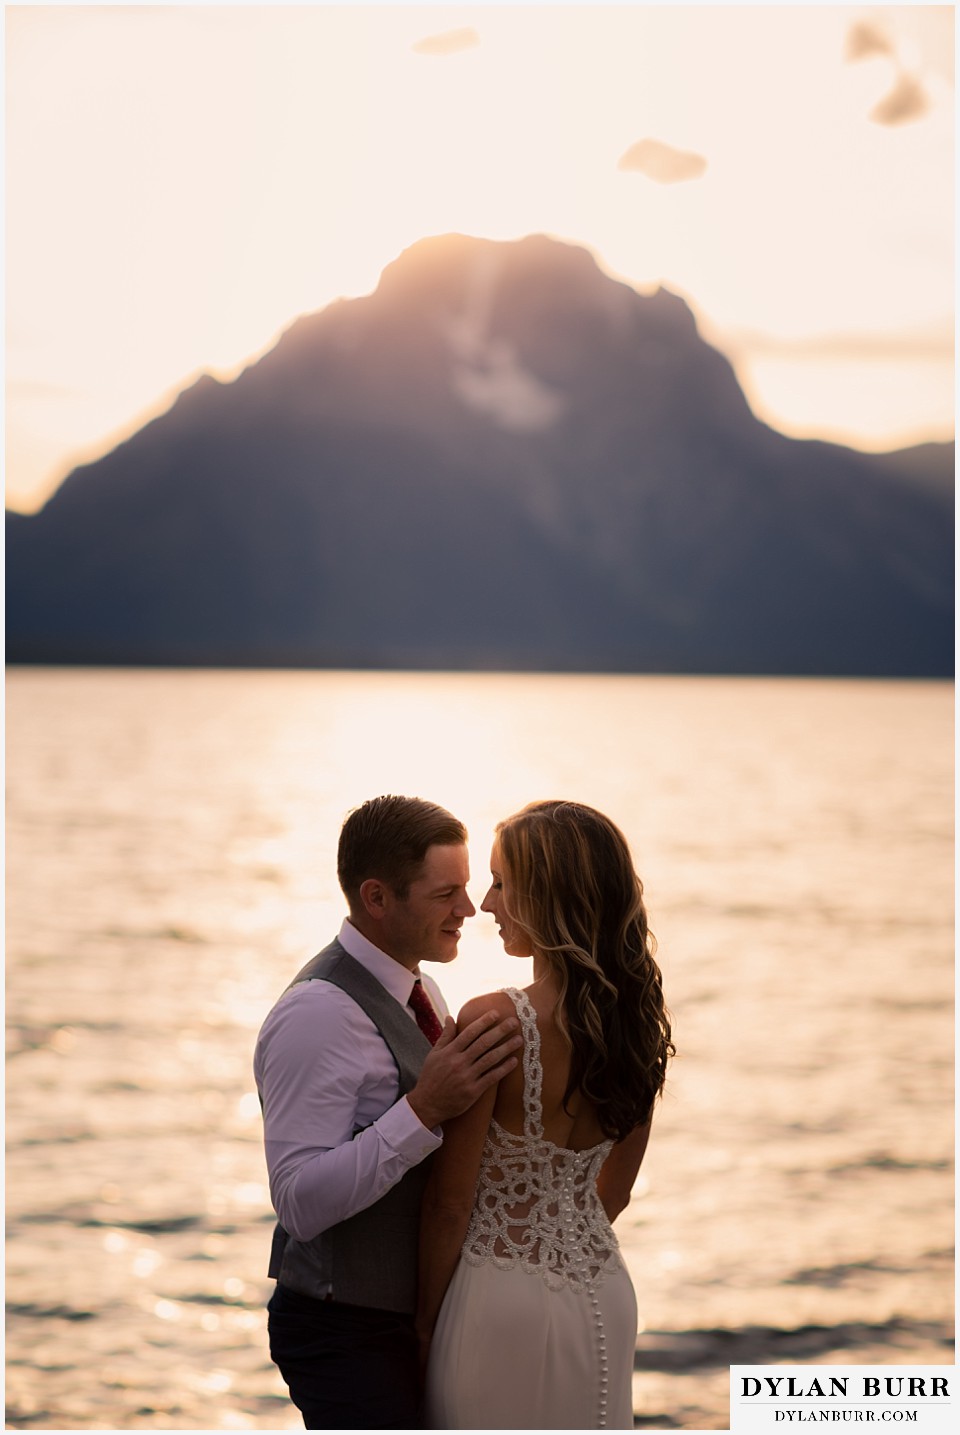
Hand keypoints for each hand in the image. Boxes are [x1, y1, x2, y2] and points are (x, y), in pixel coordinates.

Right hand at [407, 1010, 520, 1129]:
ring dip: (506, 1048)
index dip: (484, 1022)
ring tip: (519, 1040)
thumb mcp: (434, 1054)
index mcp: (449, 1052)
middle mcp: (459, 1062)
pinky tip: (514, 1061)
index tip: (496, 1013)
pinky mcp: (473, 1091)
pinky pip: (491, 1078)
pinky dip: (503, 1069)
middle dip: (500, 1031)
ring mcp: (467, 1077)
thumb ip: (445, 1036)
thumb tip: (450, 1017)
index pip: (469, 1032)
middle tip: (514, 1021)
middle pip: (483, 1043)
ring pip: (490, 1059)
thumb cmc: (430, 1077)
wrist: (427, 1105)